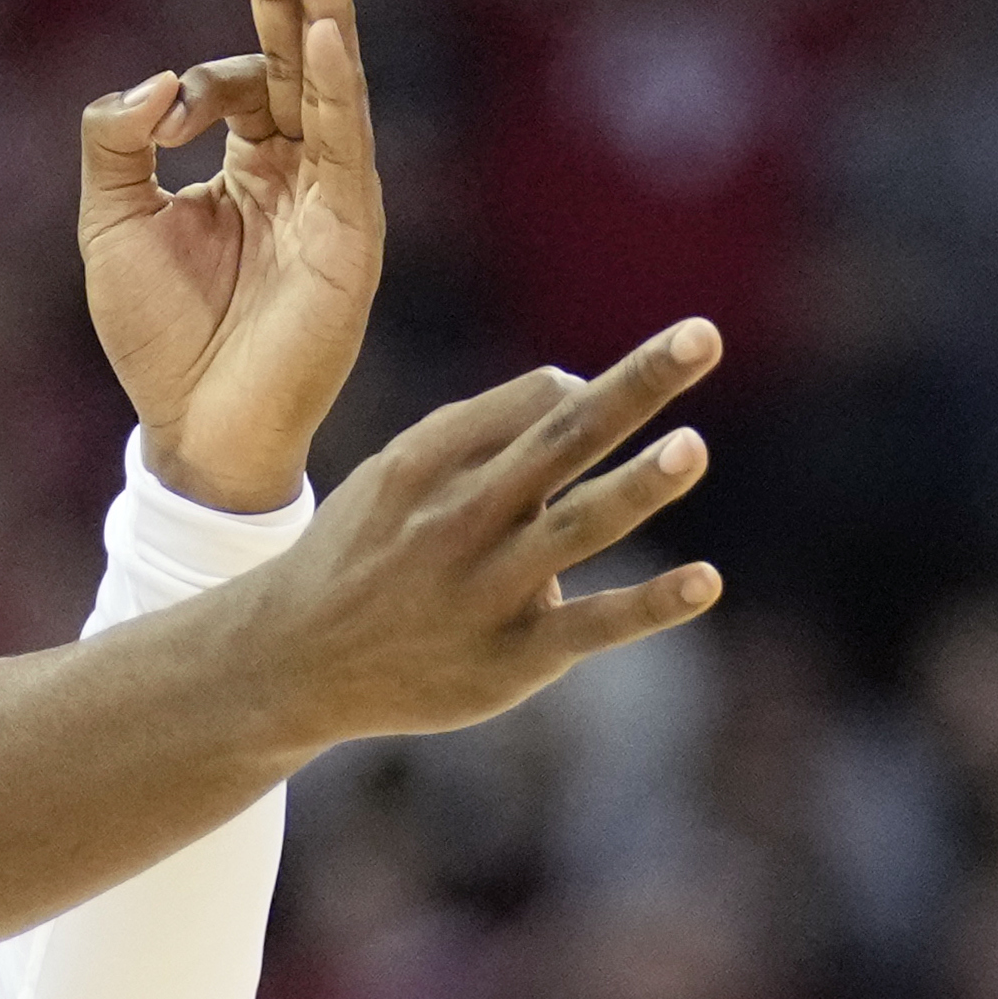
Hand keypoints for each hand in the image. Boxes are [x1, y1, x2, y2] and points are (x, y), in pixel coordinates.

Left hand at [79, 0, 381, 513]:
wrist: (194, 427)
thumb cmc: (157, 337)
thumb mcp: (110, 223)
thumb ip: (116, 142)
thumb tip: (157, 78)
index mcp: (247, 171)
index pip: (244, 85)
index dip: (202, 77)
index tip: (162, 114)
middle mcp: (298, 177)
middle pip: (298, 65)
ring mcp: (330, 203)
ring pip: (332, 90)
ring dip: (324, 19)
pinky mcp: (350, 235)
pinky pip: (348, 146)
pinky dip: (339, 88)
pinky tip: (328, 38)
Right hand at [232, 320, 728, 745]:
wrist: (291, 660)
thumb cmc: (364, 552)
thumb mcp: (395, 476)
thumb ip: (479, 433)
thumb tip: (584, 389)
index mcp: (429, 461)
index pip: (534, 402)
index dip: (585, 394)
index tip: (596, 408)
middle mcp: (460, 518)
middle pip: (563, 439)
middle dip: (637, 387)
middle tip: (703, 338)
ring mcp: (487, 590)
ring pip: (577, 528)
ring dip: (639, 487)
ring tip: (692, 448)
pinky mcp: (510, 659)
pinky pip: (591, 626)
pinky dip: (651, 605)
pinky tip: (706, 581)